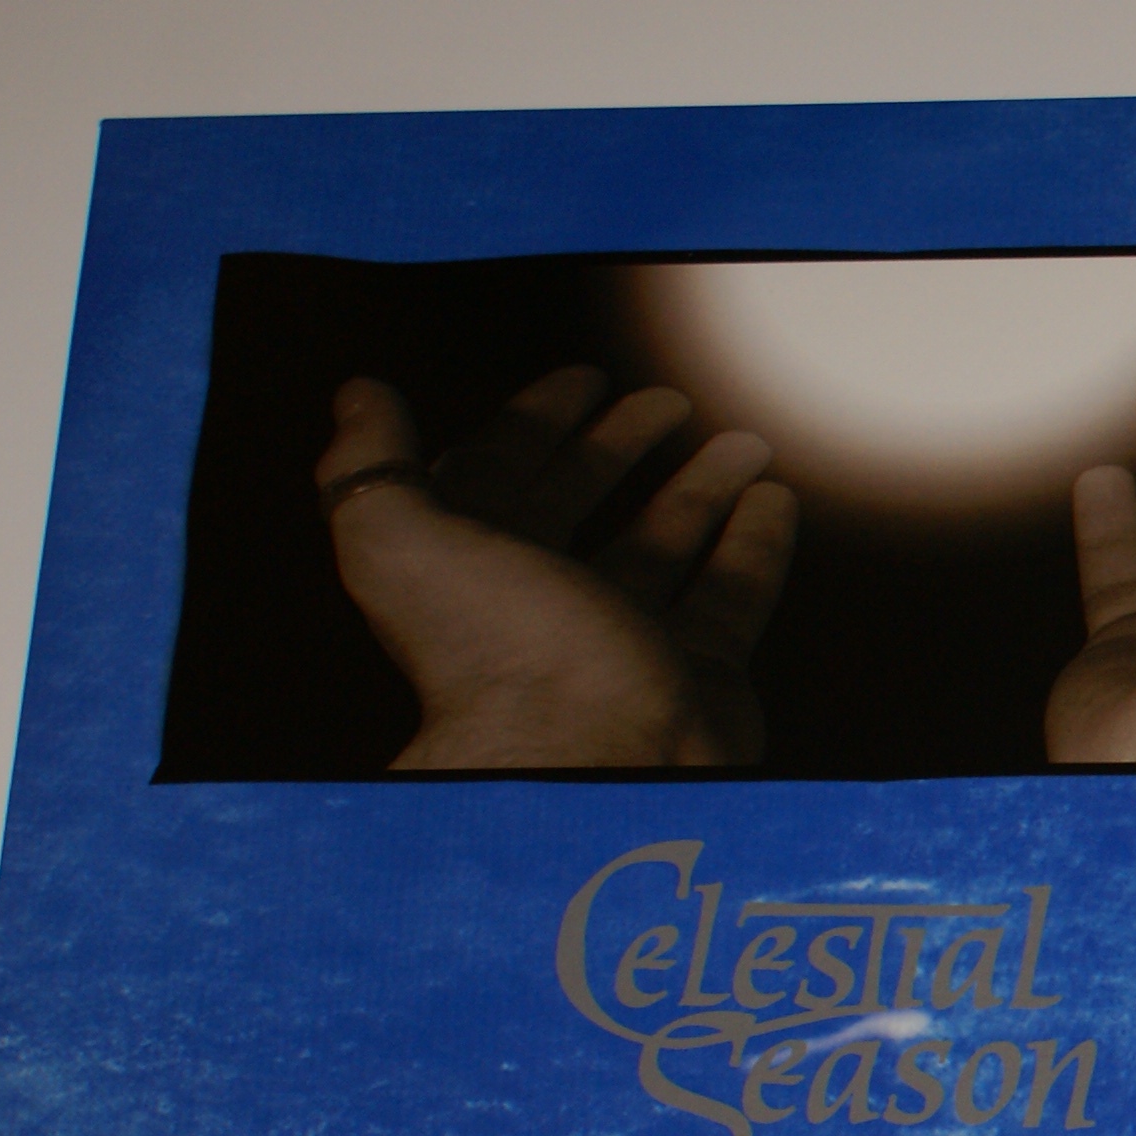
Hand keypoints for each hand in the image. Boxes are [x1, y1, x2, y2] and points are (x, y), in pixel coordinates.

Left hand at [318, 367, 796, 767]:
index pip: (499, 478)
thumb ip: (371, 467)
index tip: (583, 377)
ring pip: (663, 545)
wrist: (588, 757)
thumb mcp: (399, 540)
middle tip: (666, 399)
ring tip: (742, 439)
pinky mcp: (696, 674)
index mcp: (471, 571)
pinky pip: (731, 598)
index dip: (533, 422)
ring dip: (699, 486)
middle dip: (619, 447)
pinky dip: (754, 545)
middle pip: (584, 508)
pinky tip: (774, 498)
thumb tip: (361, 394)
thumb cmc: (494, 646)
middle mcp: (544, 605)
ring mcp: (625, 641)